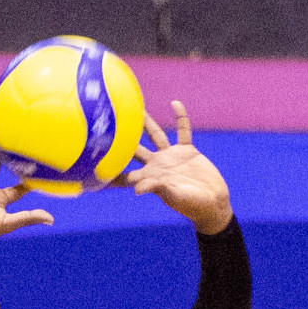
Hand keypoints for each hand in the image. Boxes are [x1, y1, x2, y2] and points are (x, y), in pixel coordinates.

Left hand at [120, 100, 233, 234]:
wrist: (213, 202)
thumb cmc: (192, 205)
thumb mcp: (173, 197)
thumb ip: (156, 189)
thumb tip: (137, 189)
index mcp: (149, 177)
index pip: (125, 174)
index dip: (111, 170)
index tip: (94, 162)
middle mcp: (157, 165)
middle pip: (135, 149)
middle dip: (123, 139)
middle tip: (109, 124)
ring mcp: (171, 157)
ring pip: (156, 135)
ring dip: (147, 123)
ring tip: (137, 107)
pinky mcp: (187, 151)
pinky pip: (183, 131)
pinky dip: (180, 118)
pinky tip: (175, 103)